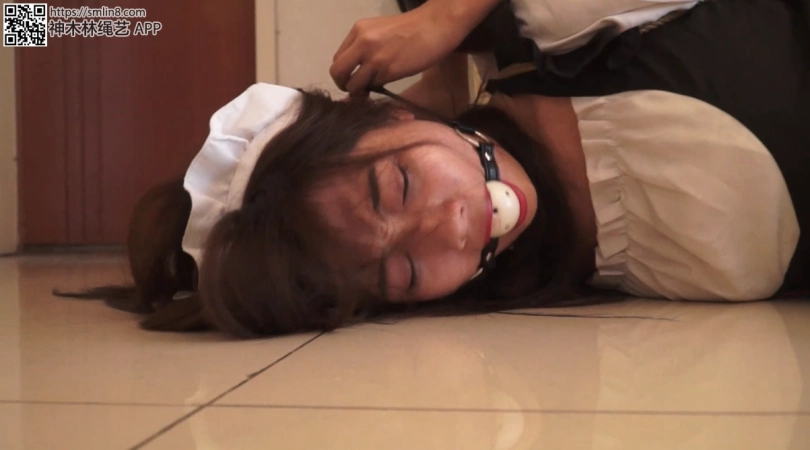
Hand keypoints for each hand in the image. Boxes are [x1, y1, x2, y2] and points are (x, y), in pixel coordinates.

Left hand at [330, 3, 470, 96]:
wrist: (435, 26)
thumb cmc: (411, 28)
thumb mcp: (380, 30)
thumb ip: (365, 46)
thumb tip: (357, 69)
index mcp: (358, 31)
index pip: (338, 58)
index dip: (344, 72)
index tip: (354, 77)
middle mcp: (362, 43)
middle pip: (338, 72)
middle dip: (344, 85)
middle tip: (356, 90)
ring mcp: (374, 57)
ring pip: (354, 84)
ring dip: (361, 91)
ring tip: (373, 88)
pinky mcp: (388, 70)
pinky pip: (374, 86)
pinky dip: (377, 88)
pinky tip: (388, 81)